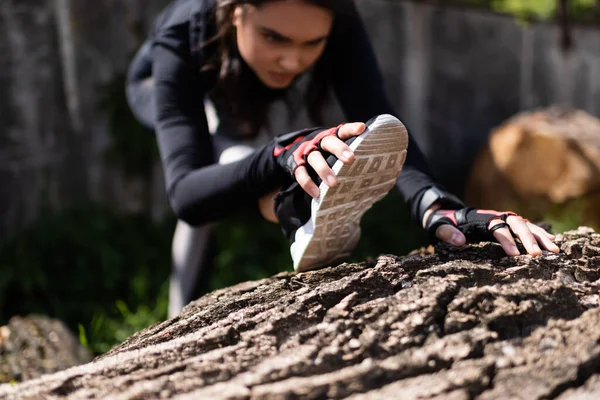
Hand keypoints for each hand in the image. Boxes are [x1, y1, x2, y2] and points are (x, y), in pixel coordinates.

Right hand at [272, 122, 364, 197]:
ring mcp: (307, 153)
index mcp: (332, 137)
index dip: (352, 129)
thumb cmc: (325, 155)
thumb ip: (351, 154)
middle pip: (329, 142)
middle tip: (350, 159)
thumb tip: (377, 168)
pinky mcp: (296, 165)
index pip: (343, 130)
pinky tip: (317, 193)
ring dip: (324, 170)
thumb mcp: (336, 150)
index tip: (362, 129)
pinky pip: (301, 173)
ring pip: (315, 158)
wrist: (294, 153)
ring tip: (333, 184)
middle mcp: (319, 142)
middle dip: (339, 149)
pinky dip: (308, 183)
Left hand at [423, 205, 559, 255]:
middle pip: (516, 225)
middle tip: (538, 256)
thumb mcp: (439, 227)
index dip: (507, 241)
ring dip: (540, 237)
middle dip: (528, 239)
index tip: (515, 255)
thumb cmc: (444, 223)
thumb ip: (447, 233)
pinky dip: (539, 233)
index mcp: (481, 219)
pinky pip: (526, 227)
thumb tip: (460, 241)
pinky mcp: (507, 224)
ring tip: (554, 251)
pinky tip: (551, 242)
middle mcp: (495, 217)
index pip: (498, 229)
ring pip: (525, 225)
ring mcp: (502, 219)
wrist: (448, 214)